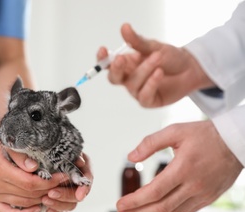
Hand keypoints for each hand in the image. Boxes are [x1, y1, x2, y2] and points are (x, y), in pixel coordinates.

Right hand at [0, 128, 64, 211]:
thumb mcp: (11, 142)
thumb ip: (22, 156)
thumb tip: (34, 167)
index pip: (29, 182)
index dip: (48, 182)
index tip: (62, 177)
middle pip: (28, 194)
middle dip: (48, 189)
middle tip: (62, 183)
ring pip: (23, 203)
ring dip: (40, 199)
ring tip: (53, 191)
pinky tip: (37, 208)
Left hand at [42, 153, 93, 211]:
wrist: (38, 158)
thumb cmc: (49, 151)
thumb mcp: (58, 149)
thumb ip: (70, 155)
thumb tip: (80, 161)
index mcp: (82, 166)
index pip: (88, 178)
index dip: (85, 187)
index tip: (79, 195)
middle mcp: (78, 181)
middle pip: (78, 194)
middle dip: (66, 195)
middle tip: (51, 193)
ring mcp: (70, 193)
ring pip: (71, 205)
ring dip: (59, 204)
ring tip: (44, 199)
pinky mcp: (62, 202)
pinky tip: (48, 210)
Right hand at [97, 23, 213, 107]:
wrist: (191, 69)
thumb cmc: (171, 58)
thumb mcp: (154, 46)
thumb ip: (137, 41)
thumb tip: (124, 28)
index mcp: (126, 64)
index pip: (108, 63)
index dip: (102, 59)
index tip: (103, 50)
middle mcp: (129, 78)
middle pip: (113, 78)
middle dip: (115, 69)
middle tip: (121, 59)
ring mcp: (138, 91)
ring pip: (132, 85)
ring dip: (144, 71)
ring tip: (158, 58)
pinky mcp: (149, 101)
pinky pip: (144, 96)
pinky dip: (151, 84)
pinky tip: (159, 74)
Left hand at [116, 120, 242, 211]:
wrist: (237, 141)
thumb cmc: (205, 135)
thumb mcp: (175, 131)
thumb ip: (150, 143)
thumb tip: (131, 157)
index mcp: (184, 168)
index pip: (154, 191)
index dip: (135, 200)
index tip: (120, 204)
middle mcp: (194, 185)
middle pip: (161, 207)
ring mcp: (203, 194)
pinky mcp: (208, 198)